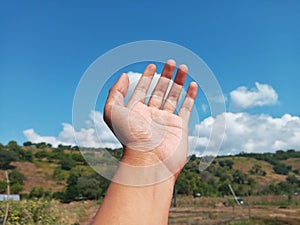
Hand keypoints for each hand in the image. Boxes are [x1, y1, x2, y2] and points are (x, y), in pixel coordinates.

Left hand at [104, 60, 197, 180]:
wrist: (149, 161)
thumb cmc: (130, 138)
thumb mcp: (113, 113)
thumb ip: (115, 93)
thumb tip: (125, 76)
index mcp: (136, 112)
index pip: (142, 90)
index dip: (146, 77)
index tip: (152, 66)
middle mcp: (151, 115)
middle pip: (160, 90)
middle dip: (165, 75)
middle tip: (171, 61)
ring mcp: (167, 120)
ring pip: (174, 96)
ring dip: (179, 81)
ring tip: (184, 67)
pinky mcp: (180, 127)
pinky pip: (186, 108)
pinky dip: (191, 96)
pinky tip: (193, 85)